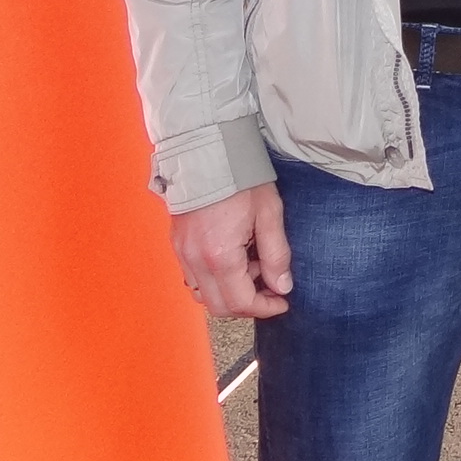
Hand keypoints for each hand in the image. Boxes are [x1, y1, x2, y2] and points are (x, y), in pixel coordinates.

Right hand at [172, 182, 292, 317]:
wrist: (207, 153)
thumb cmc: (240, 179)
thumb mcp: (269, 214)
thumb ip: (276, 254)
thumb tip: (282, 286)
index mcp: (219, 256)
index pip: (241, 302)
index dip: (265, 307)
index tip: (282, 302)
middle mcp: (195, 261)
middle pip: (219, 306)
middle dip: (248, 305)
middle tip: (271, 288)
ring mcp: (182, 254)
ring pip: (203, 295)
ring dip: (230, 293)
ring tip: (253, 267)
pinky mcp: (178, 245)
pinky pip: (193, 278)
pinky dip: (215, 280)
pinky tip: (234, 259)